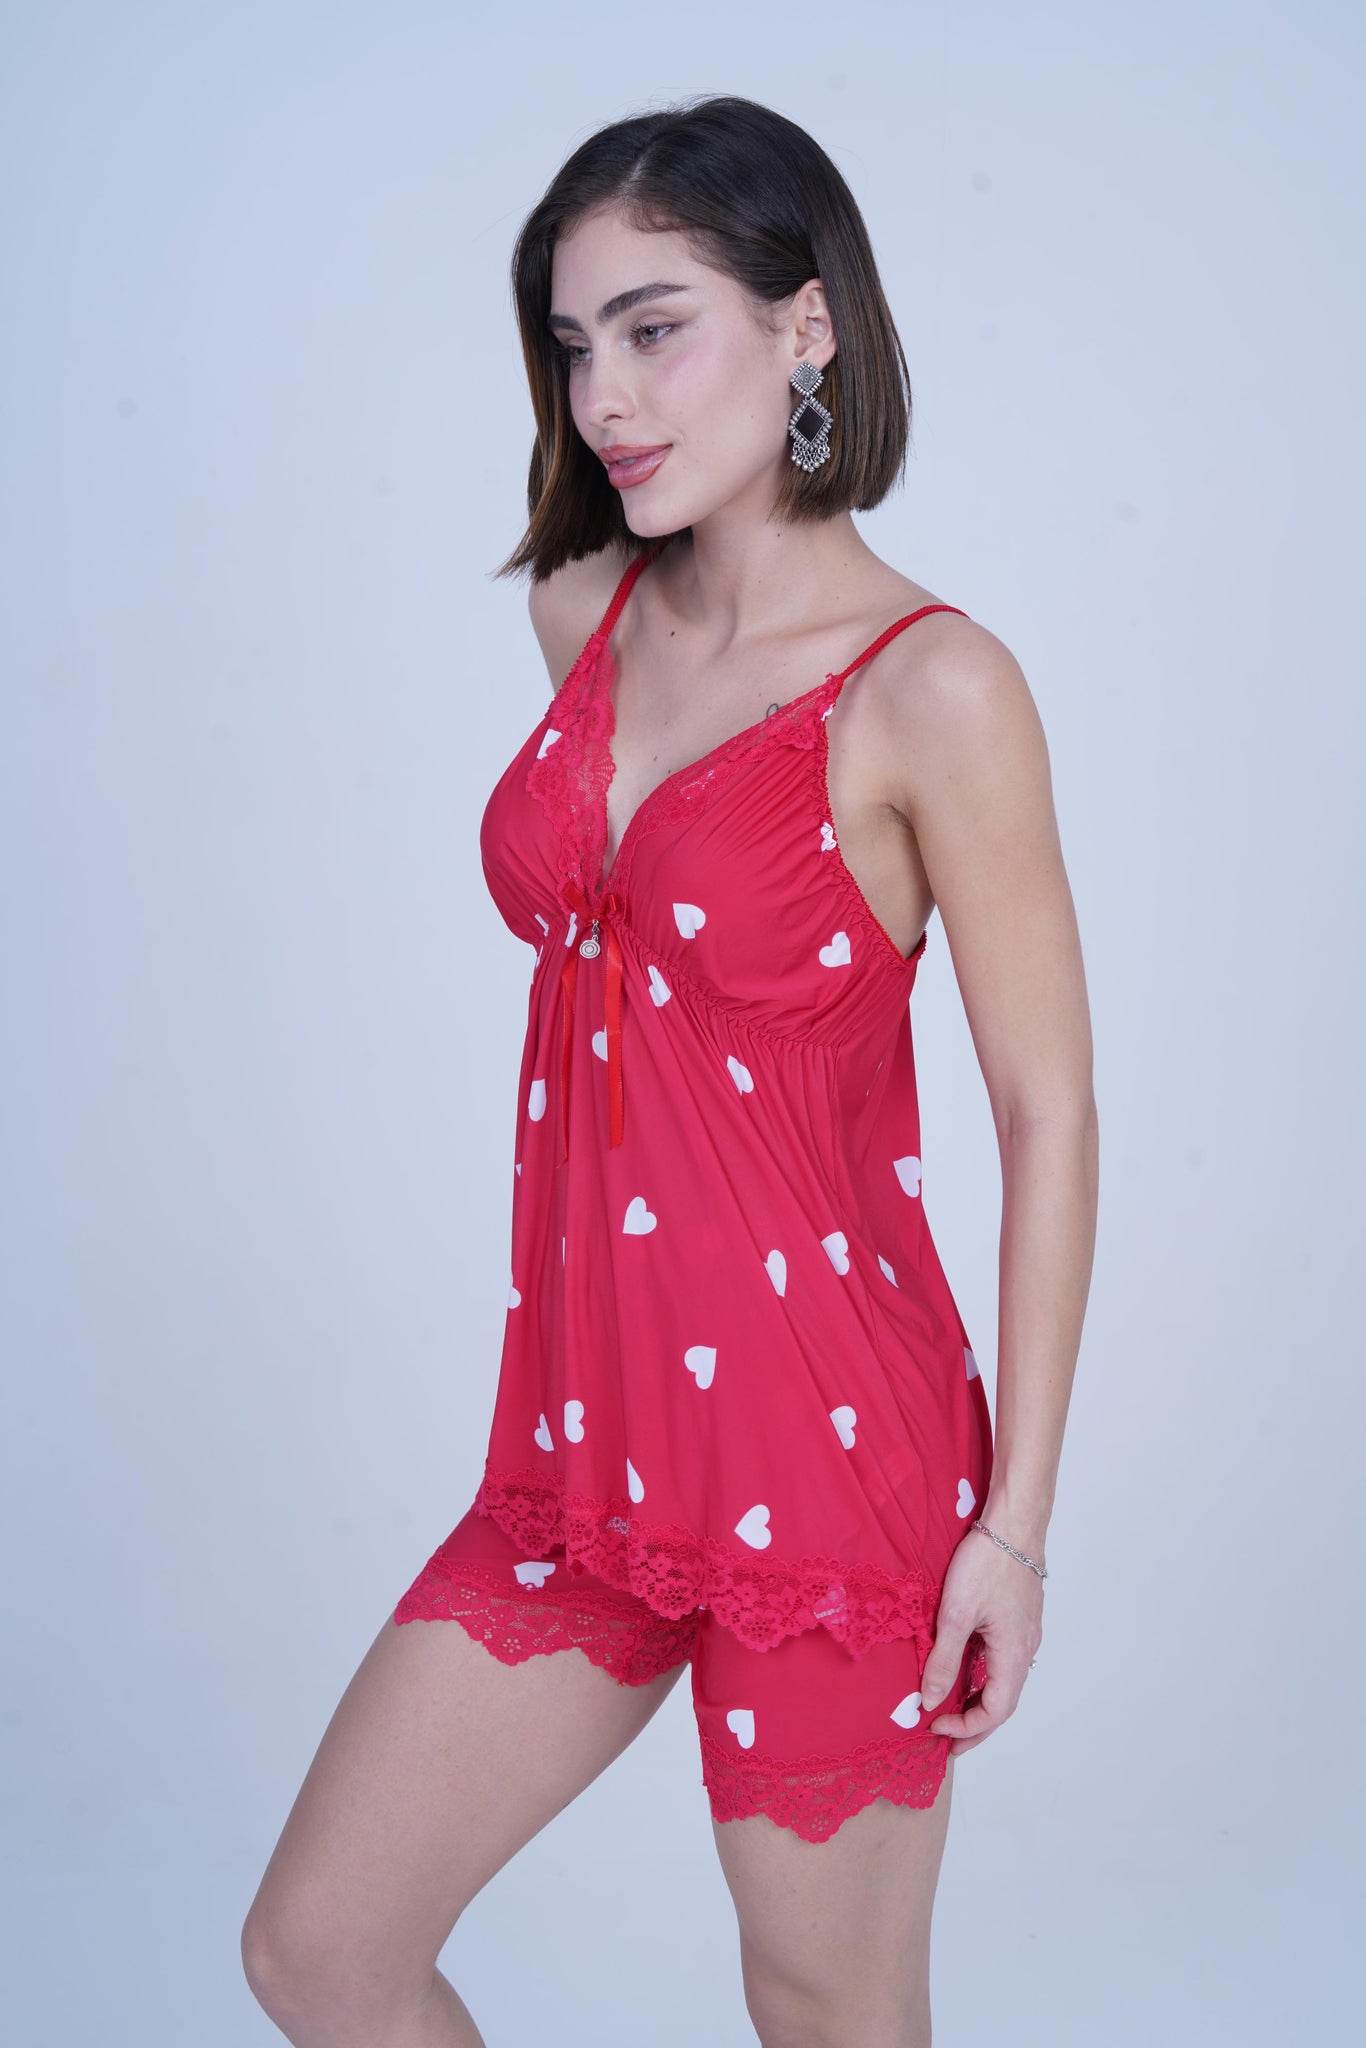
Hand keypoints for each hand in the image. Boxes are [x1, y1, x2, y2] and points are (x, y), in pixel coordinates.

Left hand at [919, 1523, 1044, 1755]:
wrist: (1014, 1524)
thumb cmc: (987, 1564)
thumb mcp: (956, 1614)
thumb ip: (944, 1659)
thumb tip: (930, 1699)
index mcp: (1014, 1654)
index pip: (996, 1711)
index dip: (967, 1727)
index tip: (935, 1725)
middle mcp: (1026, 1650)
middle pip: (1003, 1702)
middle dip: (975, 1725)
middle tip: (946, 1740)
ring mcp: (1025, 1634)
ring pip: (1004, 1681)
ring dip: (980, 1701)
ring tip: (953, 1712)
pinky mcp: (1019, 1619)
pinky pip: (1003, 1660)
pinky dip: (984, 1676)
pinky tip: (965, 1671)